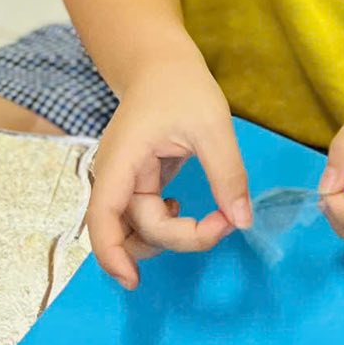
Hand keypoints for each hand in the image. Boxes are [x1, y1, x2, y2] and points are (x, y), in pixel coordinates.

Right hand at [86, 52, 250, 289]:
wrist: (160, 62)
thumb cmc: (181, 86)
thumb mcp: (212, 125)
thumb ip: (227, 174)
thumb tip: (241, 221)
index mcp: (121, 161)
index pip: (102, 218)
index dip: (111, 255)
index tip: (134, 282)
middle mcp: (115, 177)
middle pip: (134, 230)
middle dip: (179, 237)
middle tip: (224, 222)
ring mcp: (124, 182)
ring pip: (140, 229)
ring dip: (174, 234)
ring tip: (213, 218)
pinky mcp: (137, 183)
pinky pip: (147, 217)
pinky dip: (169, 223)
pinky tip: (186, 207)